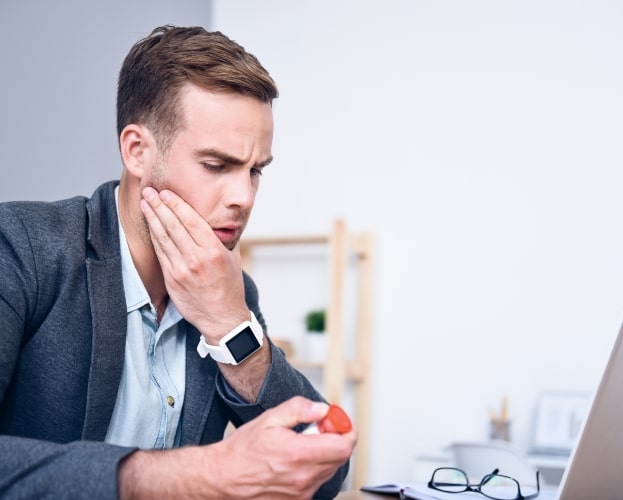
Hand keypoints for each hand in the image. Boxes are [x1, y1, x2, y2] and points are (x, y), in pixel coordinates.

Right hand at [119, 397, 357, 498]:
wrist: (223, 477)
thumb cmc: (242, 450)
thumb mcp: (270, 419)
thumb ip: (299, 410)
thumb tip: (322, 409)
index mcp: (299, 454)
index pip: (343, 446)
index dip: (347, 430)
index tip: (339, 421)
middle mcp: (303, 478)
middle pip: (340, 458)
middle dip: (335, 439)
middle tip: (319, 427)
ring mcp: (301, 493)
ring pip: (329, 470)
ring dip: (324, 454)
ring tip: (301, 444)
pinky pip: (316, 481)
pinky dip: (313, 468)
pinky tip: (295, 460)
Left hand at [140, 187, 247, 337]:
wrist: (223, 318)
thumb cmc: (230, 287)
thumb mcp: (233, 258)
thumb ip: (222, 239)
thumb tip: (216, 220)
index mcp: (214, 251)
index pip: (191, 221)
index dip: (176, 204)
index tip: (167, 192)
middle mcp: (197, 259)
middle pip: (174, 226)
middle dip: (160, 206)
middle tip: (150, 191)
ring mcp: (182, 269)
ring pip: (163, 238)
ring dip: (152, 218)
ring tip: (145, 203)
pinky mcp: (172, 279)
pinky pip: (160, 253)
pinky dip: (154, 237)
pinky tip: (150, 225)